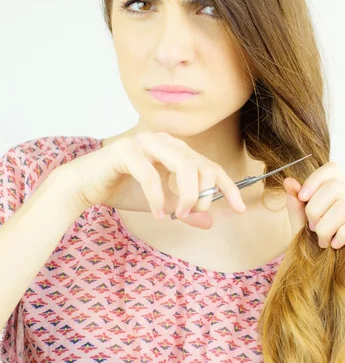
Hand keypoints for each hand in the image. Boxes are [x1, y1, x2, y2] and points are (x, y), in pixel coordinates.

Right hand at [56, 130, 246, 229]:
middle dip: (203, 194)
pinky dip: (158, 198)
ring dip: (185, 195)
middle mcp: (163, 140)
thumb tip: (209, 222)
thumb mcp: (161, 204)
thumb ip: (184, 209)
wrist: (85, 186)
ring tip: (179, 214)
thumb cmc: (122, 189)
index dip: (227, 186)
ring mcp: (144, 142)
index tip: (240, 208)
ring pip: (182, 165)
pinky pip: (151, 175)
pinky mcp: (126, 151)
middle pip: (199, 164)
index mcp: (174, 149)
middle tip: (193, 214)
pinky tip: (158, 214)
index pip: (209, 165)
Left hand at [283, 161, 344, 274]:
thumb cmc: (326, 254)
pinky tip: (336, 246)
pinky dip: (341, 235)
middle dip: (315, 209)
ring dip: (325, 227)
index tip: (302, 198)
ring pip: (343, 207)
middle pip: (334, 187)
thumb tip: (289, 181)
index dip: (314, 180)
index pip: (333, 170)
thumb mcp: (304, 228)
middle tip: (312, 230)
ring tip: (322, 242)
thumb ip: (297, 206)